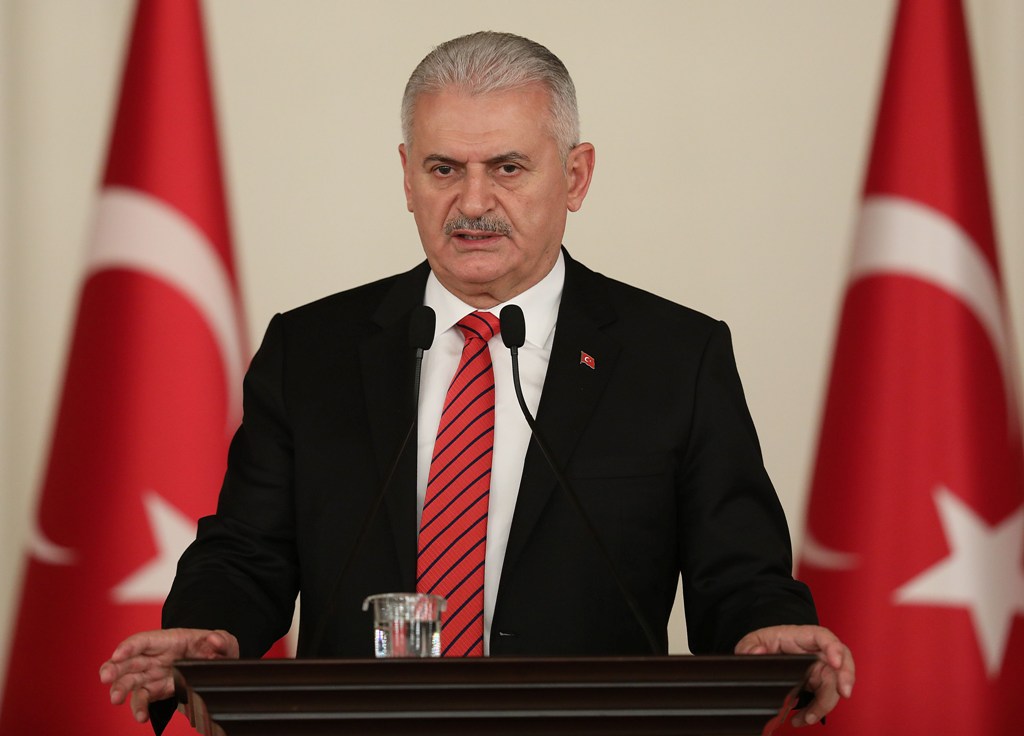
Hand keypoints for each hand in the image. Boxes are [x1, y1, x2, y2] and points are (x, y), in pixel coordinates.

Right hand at [98, 628, 238, 723]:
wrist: (218, 666)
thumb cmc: (217, 650)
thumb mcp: (225, 642)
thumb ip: (221, 640)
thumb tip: (213, 640)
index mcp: (169, 640)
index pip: (144, 640)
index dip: (129, 646)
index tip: (118, 655)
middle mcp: (156, 657)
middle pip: (128, 660)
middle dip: (114, 667)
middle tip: (105, 678)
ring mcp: (153, 674)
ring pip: (130, 681)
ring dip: (120, 689)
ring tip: (115, 699)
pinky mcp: (156, 690)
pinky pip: (143, 699)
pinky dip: (139, 708)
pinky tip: (141, 717)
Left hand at [734, 624, 853, 727]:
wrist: (768, 653)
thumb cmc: (766, 642)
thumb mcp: (752, 640)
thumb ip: (749, 646)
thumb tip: (757, 653)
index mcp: (802, 636)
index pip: (823, 636)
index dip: (834, 647)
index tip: (835, 662)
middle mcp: (817, 652)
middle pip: (840, 661)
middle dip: (845, 678)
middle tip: (844, 693)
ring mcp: (820, 668)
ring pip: (835, 685)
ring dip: (825, 704)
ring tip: (807, 718)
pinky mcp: (819, 684)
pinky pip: (824, 699)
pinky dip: (816, 711)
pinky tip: (803, 719)